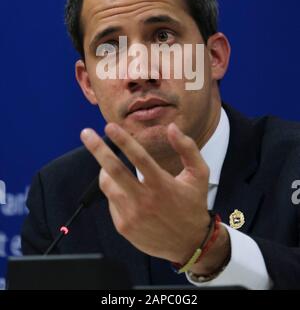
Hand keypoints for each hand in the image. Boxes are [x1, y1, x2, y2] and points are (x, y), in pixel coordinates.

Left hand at [80, 122, 210, 263]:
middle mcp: (144, 200)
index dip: (123, 140)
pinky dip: (115, 191)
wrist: (189, 244)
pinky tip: (126, 190)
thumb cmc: (193, 204)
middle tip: (85, 133)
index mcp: (162, 185)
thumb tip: (172, 128)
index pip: (138, 157)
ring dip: (105, 170)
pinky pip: (111, 202)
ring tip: (108, 163)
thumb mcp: (199, 174)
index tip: (110, 126)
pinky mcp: (124, 227)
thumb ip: (187, 148)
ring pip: (108, 186)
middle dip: (97, 149)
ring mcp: (131, 215)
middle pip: (113, 170)